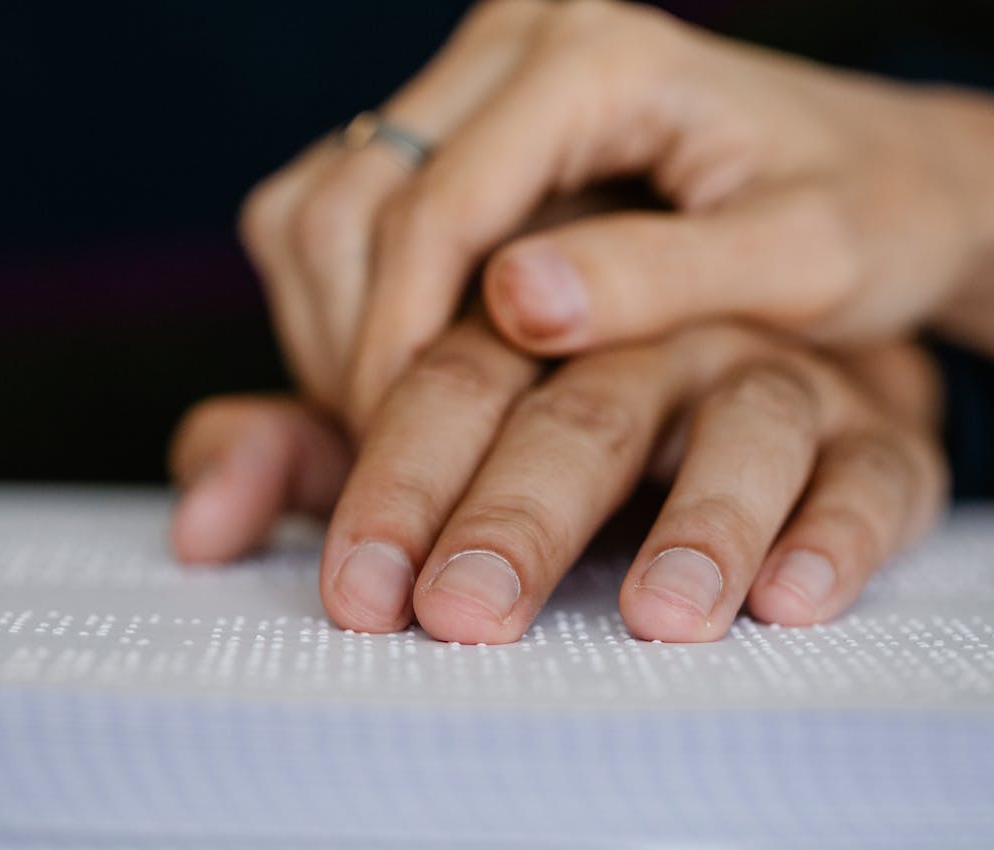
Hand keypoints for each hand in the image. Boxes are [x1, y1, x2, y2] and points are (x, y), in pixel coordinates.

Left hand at [170, 320, 945, 642]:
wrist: (768, 375)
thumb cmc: (567, 421)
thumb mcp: (426, 441)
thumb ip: (306, 460)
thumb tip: (197, 524)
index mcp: (535, 328)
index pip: (451, 380)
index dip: (398, 481)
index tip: (359, 593)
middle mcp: (647, 339)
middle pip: (579, 409)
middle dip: (518, 513)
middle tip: (465, 612)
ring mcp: (771, 379)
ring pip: (742, 428)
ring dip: (699, 524)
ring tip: (655, 617)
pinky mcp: (880, 433)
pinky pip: (874, 475)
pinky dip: (834, 532)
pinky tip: (790, 602)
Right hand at [240, 0, 993, 427]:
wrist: (883, 174)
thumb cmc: (865, 218)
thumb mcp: (802, 261)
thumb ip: (661, 277)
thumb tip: (513, 305)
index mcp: (597, 61)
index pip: (436, 208)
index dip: (398, 344)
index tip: (401, 453)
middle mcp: (518, 38)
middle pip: (350, 199)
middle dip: (349, 344)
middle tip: (389, 456)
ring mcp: (480, 73)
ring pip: (319, 202)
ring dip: (331, 326)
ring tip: (388, 425)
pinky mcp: (461, 116)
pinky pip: (339, 204)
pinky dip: (342, 301)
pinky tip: (395, 370)